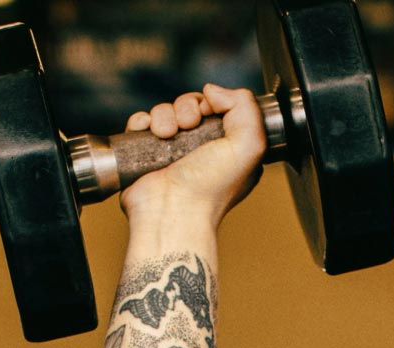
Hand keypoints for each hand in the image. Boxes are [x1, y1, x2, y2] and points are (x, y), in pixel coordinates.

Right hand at [120, 84, 266, 227]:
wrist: (172, 212)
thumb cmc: (211, 188)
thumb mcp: (251, 145)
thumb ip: (247, 106)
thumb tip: (214, 90)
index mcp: (231, 151)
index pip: (222, 108)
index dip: (214, 102)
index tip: (211, 113)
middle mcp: (203, 152)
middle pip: (192, 105)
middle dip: (188, 107)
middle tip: (187, 125)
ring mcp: (174, 153)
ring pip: (166, 111)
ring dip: (164, 115)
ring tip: (166, 134)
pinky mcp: (147, 155)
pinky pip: (143, 122)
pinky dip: (143, 122)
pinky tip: (150, 134)